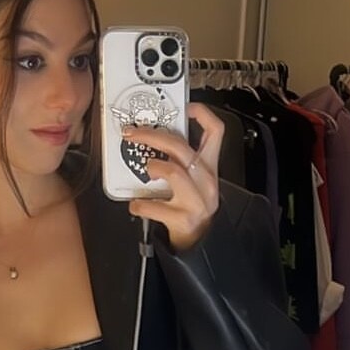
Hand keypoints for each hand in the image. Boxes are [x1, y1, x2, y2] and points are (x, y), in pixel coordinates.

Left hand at [125, 103, 222, 251]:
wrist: (199, 242)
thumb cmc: (191, 208)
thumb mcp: (194, 181)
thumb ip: (181, 160)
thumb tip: (153, 137)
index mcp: (209, 167)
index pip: (216, 131)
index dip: (201, 113)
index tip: (183, 106)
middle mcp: (206, 181)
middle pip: (181, 147)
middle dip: (152, 136)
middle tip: (133, 134)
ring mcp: (196, 200)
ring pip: (172, 171)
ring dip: (151, 168)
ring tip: (145, 172)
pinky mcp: (183, 219)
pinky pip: (154, 206)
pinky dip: (139, 204)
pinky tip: (136, 204)